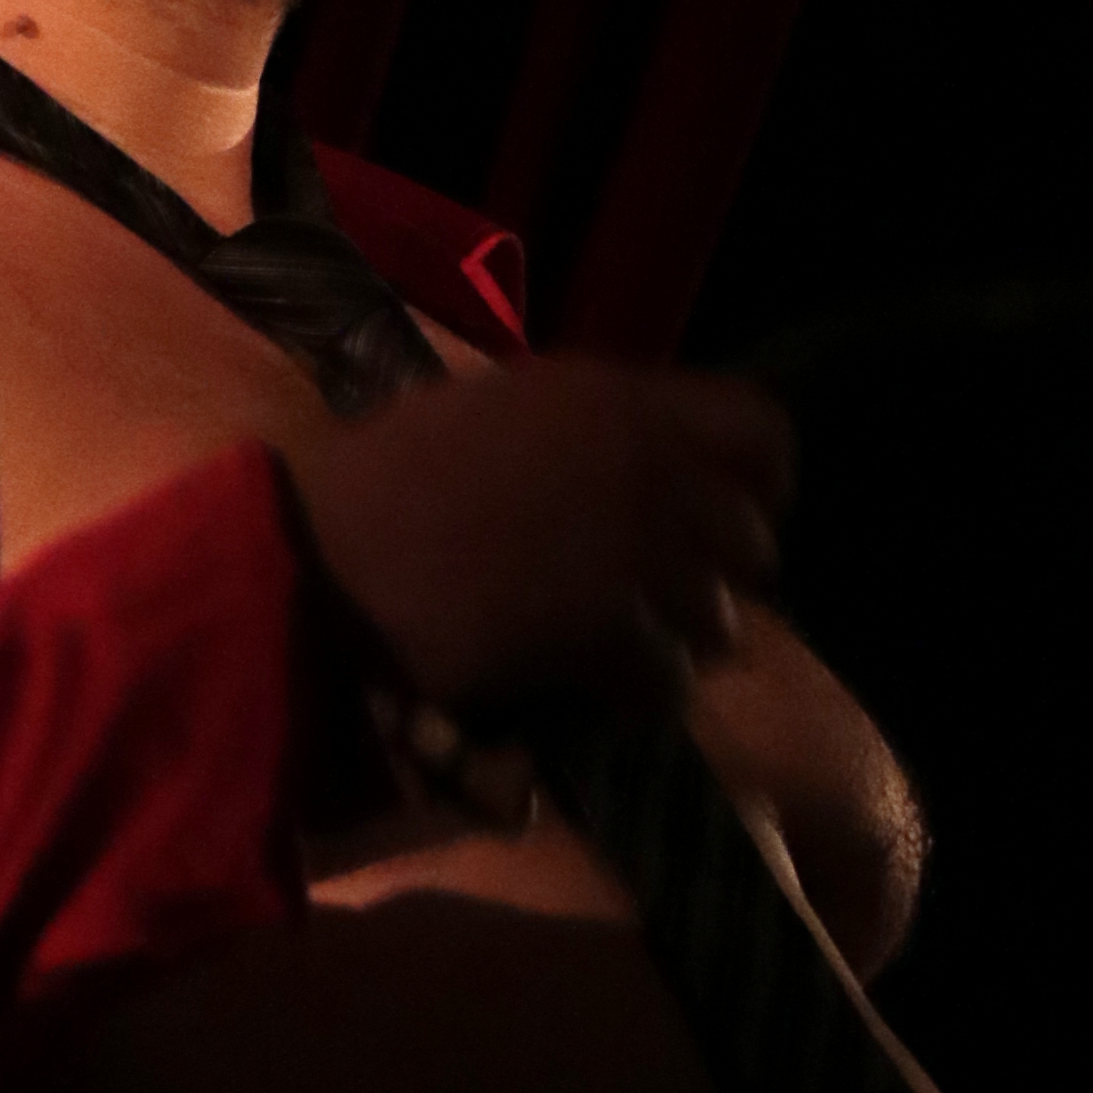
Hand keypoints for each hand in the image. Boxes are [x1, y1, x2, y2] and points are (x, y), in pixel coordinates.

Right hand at [288, 356, 794, 724]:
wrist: (330, 552)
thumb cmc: (389, 475)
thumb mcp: (502, 410)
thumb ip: (589, 428)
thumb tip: (641, 456)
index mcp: (620, 397)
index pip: (762, 430)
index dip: (760, 481)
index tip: (728, 513)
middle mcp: (649, 464)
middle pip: (751, 540)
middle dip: (715, 578)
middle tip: (665, 600)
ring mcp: (635, 551)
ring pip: (719, 620)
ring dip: (678, 642)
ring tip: (628, 651)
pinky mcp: (607, 631)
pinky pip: (667, 678)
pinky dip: (640, 695)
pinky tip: (597, 689)